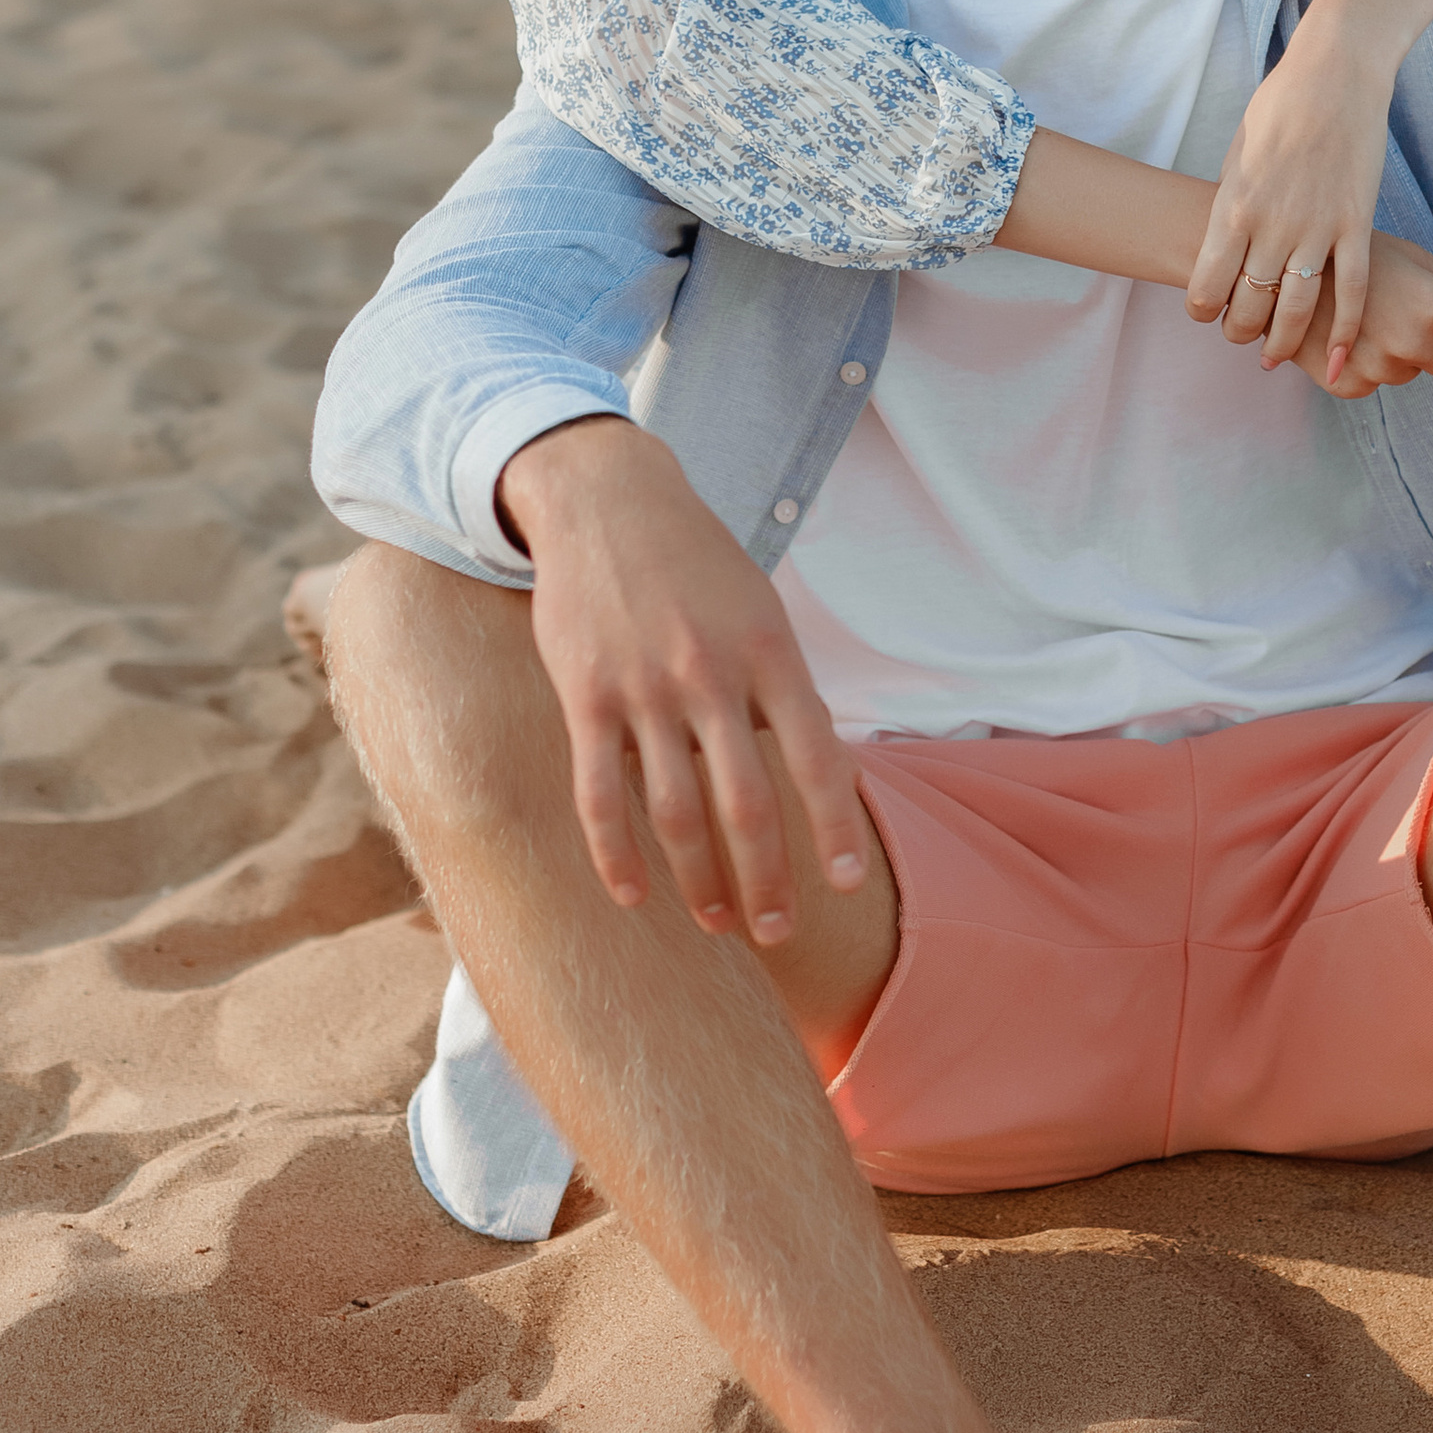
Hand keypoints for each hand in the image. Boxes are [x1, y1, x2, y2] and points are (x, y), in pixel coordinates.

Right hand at [498, 417, 873, 945]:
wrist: (607, 500)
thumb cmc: (697, 564)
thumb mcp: (761, 610)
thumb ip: (782, 690)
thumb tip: (816, 776)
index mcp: (771, 653)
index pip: (817, 758)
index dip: (833, 829)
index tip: (846, 885)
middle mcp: (712, 676)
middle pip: (745, 805)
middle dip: (765, 881)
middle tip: (776, 932)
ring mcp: (645, 689)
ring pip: (674, 812)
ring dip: (698, 880)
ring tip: (717, 923)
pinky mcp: (586, 696)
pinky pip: (599, 794)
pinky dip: (616, 854)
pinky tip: (633, 895)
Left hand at [1188, 0, 1432, 379]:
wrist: (1334, 72)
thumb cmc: (1280, 105)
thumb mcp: (1239, 152)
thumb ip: (1233, 200)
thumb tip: (1228, 238)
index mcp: (1232, 206)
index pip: (1205, 284)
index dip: (1202, 310)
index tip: (1207, 313)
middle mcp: (1270, 225)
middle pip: (1249, 305)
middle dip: (1241, 331)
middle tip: (1243, 336)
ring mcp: (1316, 228)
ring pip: (1296, 308)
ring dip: (1284, 342)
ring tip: (1276, 356)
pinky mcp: (1357, 224)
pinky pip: (1352, 291)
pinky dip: (1347, 330)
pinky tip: (1344, 358)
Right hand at [1283, 230, 1432, 398]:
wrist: (1283, 271)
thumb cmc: (1359, 257)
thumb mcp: (1417, 260)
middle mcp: (1410, 344)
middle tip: (1420, 317)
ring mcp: (1378, 370)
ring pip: (1416, 372)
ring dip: (1404, 352)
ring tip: (1371, 317)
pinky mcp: (1349, 386)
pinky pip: (1380, 382)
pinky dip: (1370, 363)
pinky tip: (1349, 334)